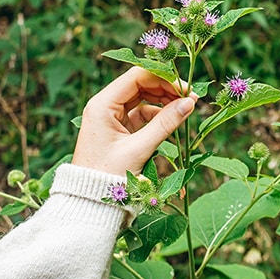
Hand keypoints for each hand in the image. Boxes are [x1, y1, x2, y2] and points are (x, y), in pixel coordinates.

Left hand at [72, 67, 197, 175]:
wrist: (89, 201)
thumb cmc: (108, 176)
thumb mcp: (139, 149)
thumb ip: (165, 123)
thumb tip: (190, 102)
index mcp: (102, 104)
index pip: (136, 77)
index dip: (163, 78)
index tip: (186, 88)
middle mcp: (104, 105)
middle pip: (140, 85)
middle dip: (166, 89)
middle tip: (191, 98)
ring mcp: (110, 117)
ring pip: (141, 99)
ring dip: (163, 102)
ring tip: (185, 109)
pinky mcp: (117, 129)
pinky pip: (140, 114)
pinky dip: (156, 116)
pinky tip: (172, 122)